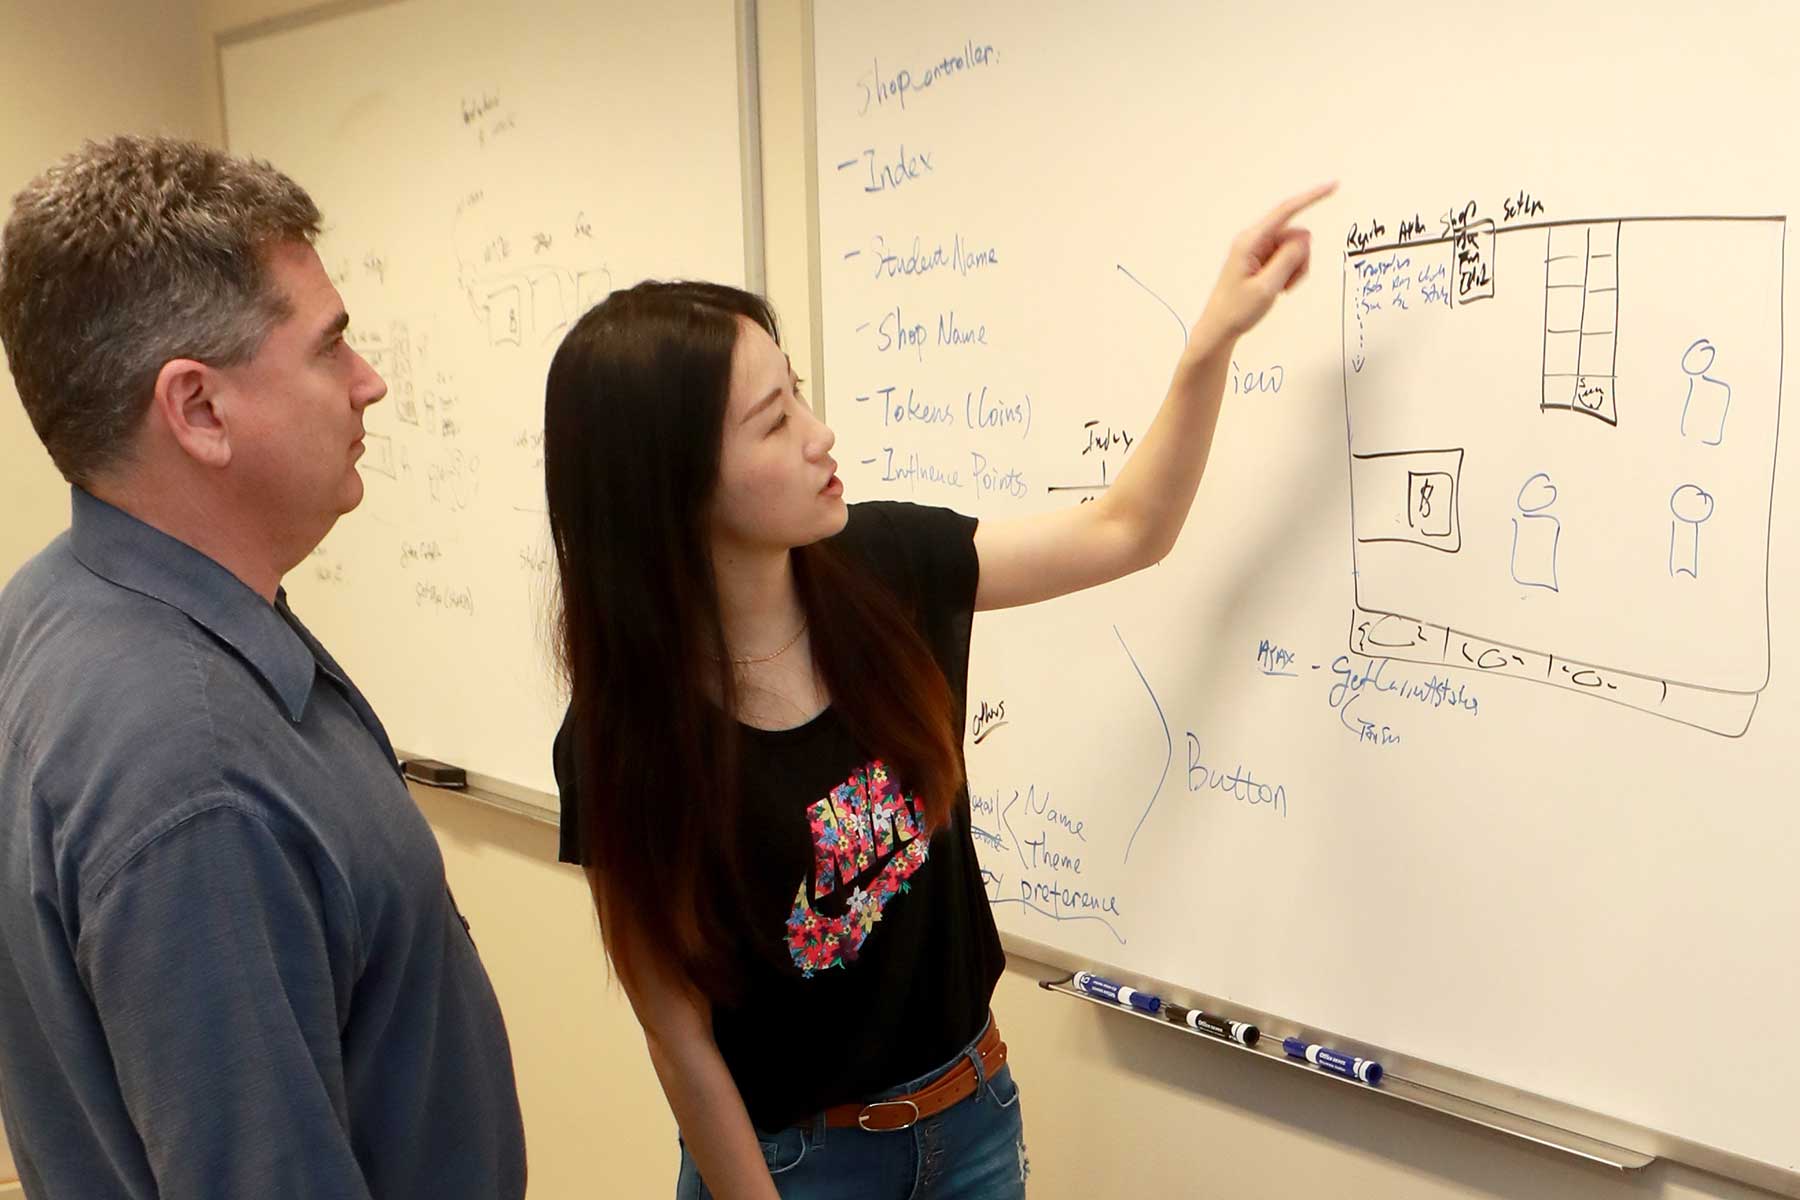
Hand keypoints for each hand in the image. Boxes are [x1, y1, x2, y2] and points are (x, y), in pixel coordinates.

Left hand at [1192, 182, 1336, 346]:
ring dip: (1296, 269)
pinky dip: (1290, 273)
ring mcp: (1258, 249)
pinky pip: (1288, 258)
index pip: (1285, 211)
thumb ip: (1288, 259)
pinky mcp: (1262, 259)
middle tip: (1287, 286)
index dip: (1311, 197)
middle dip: (1301, 259)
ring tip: (1280, 289)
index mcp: (1250, 241)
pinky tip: (1278, 288)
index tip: (1333, 186)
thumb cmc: (1238, 310)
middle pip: (1296, 235)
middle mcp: (1254, 239)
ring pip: (1295, 248)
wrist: (1220, 328)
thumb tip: (1305, 237)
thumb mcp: (1267, 287)